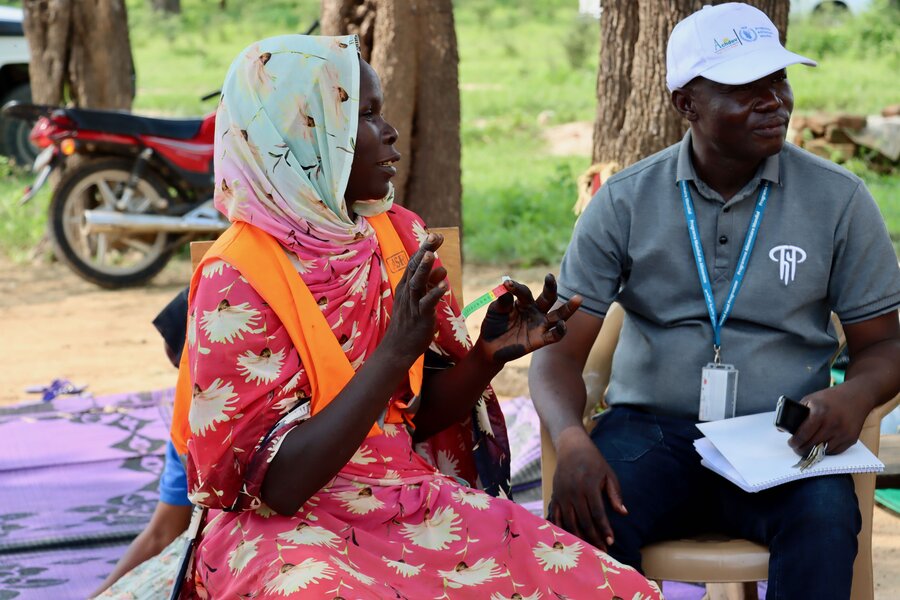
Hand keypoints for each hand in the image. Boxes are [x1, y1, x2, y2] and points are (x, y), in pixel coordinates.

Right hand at [382, 233, 447, 361]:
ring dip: (424, 269)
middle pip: (415, 267)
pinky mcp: (421, 316)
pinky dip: (435, 293)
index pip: (415, 261)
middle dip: (424, 251)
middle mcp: (408, 291)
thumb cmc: (410, 321)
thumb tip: (442, 269)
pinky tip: (444, 285)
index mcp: (407, 285)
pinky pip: (427, 303)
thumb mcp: (421, 298)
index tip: (436, 234)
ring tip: (431, 255)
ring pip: (417, 283)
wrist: (399, 347)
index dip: (425, 247)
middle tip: (434, 236)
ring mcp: (413, 303)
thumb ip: (431, 283)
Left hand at [476, 274, 581, 364]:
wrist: (490, 348)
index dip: (516, 288)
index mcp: (524, 303)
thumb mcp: (494, 311)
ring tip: (579, 298)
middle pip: (548, 299)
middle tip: (550, 277)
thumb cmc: (493, 325)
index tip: (507, 285)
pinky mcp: (540, 340)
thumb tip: (506, 289)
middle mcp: (535, 312)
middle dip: (550, 288)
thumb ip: (501, 302)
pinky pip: (555, 335)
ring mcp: (539, 325)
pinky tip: (563, 325)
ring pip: (559, 315)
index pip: (524, 292)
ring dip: (568, 308)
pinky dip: (561, 330)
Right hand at [547, 427, 626, 551]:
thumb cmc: (594, 461)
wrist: (571, 447)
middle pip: (584, 521)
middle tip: (602, 551)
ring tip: (588, 548)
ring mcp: (562, 494)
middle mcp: (573, 492)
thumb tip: (623, 513)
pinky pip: (556, 516)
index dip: (604, 529)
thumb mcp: (608, 474)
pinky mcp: (554, 495)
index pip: (597, 513)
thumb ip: (615, 494)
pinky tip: (569, 539)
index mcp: (589, 486)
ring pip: (569, 522)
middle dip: (593, 538)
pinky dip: (562, 529)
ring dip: (579, 537)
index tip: (611, 541)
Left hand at [789, 385, 869, 455]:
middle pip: (812, 445)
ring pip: (823, 451)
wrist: (856, 396)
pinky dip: (826, 451)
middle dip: (801, 449)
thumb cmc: (830, 398)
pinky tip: (819, 447)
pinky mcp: (851, 439)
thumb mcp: (810, 400)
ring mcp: (843, 433)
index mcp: (820, 413)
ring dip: (813, 452)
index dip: (794, 442)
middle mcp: (833, 424)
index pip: (803, 434)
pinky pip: (835, 451)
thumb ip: (796, 414)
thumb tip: (781, 429)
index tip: (791, 443)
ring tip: (806, 448)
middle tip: (796, 448)